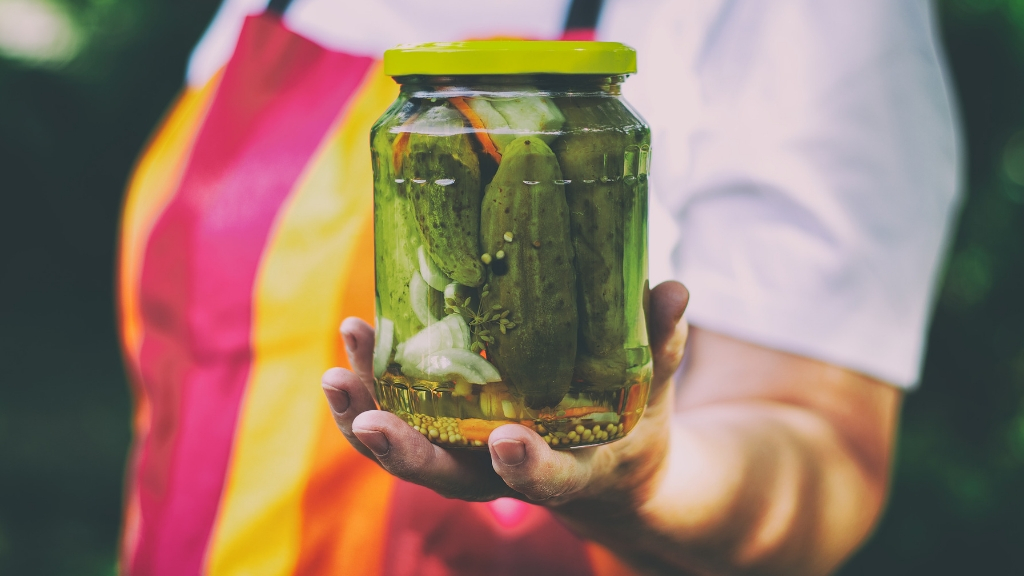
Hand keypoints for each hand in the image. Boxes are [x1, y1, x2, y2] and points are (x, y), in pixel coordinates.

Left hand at [320, 281, 688, 506]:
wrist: (605, 467)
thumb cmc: (633, 427)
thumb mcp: (653, 391)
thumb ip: (661, 343)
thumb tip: (675, 288)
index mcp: (570, 470)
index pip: (548, 479)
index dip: (527, 467)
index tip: (507, 443)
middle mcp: (506, 472)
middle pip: (449, 477)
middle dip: (405, 454)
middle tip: (368, 424)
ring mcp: (469, 457)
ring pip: (410, 452)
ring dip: (366, 416)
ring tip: (338, 373)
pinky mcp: (448, 432)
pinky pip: (400, 419)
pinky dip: (371, 392)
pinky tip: (354, 345)